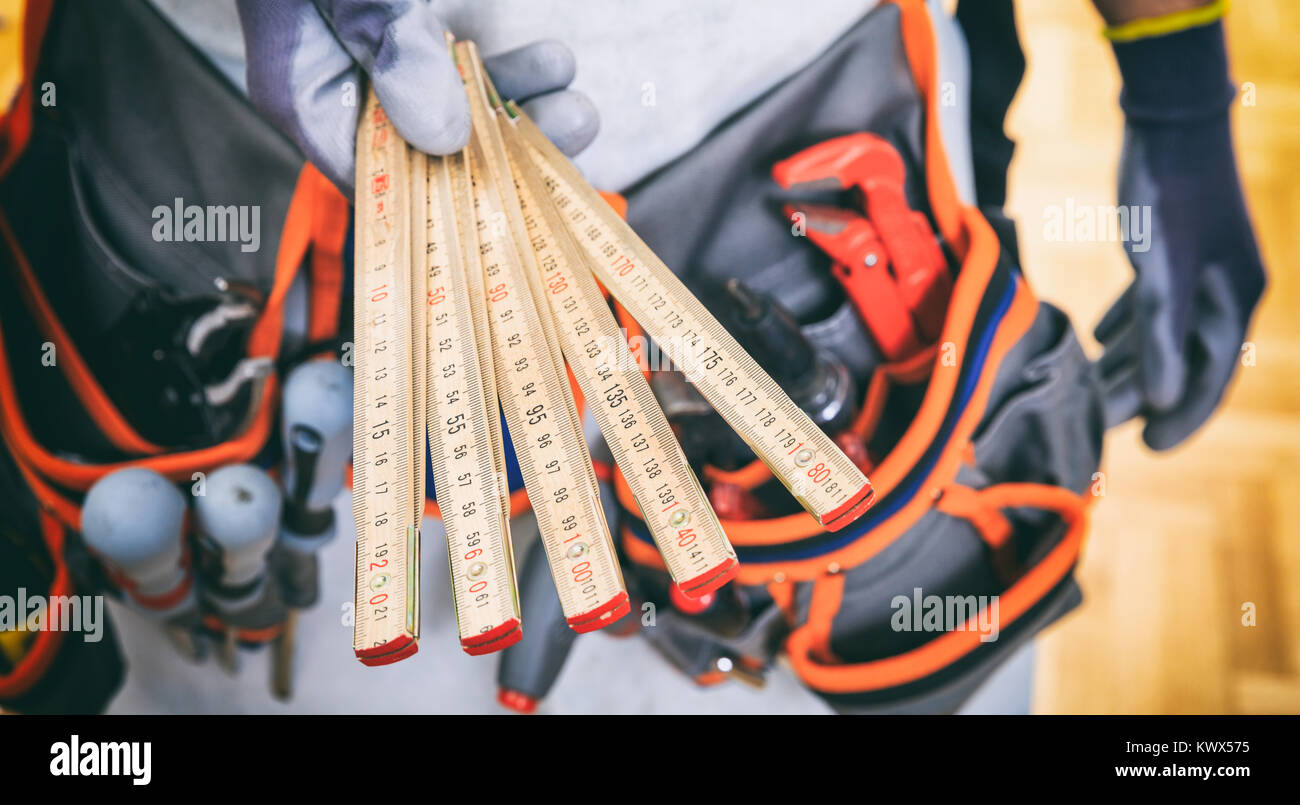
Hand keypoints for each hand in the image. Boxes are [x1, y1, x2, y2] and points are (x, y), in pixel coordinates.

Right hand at [235, 0, 598, 195]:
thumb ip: (392, 47)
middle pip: (429, 150)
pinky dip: (501, 69)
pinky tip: (550, 61)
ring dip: (517, 101)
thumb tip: (445, 135)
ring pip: (451, 107)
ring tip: (568, 81)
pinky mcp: (400, 30)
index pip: (377, 182)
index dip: (451, 202)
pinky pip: (457, 69)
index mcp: (305, 90)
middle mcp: (336, 85)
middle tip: (574, 126)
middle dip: (507, 143)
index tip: (519, 200)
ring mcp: (370, 56)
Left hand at [1094, 109, 1264, 450]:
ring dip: (1126, 364)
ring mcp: (1200, 273)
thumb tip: (1158, 402)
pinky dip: (1125, 327)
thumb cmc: (1169, 195)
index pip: (1210, 379)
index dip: (1181, 418)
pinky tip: (1095, 341)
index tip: (1149, 450)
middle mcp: (1222, 293)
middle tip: (1096, 424)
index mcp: (1232, 303)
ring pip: (1162, 334)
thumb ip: (1159, 335)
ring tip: (1087, 390)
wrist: (1169, 121)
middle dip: (1141, 396)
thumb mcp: (1161, 270)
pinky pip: (1151, 306)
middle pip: (1182, 361)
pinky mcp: (1174, 253)